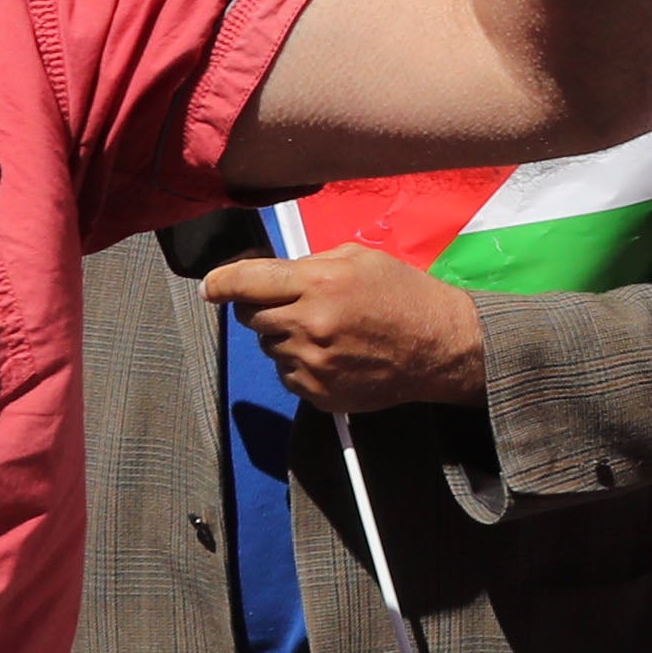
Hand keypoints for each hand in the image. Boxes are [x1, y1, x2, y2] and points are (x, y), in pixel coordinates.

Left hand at [195, 247, 491, 413]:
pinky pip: (287, 375)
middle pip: (252, 316)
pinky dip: (300, 364)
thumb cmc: (404, 295)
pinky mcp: (319, 393)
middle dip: (265, 307)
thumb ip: (309, 263)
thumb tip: (269, 275)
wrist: (441, 347)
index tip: (210, 287)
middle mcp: (309, 324)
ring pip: (270, 347)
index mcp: (318, 283)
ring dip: (286, 336)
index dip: (221, 283)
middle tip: (297, 304)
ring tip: (326, 332)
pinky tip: (333, 355)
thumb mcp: (360, 259)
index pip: (247, 282)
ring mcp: (312, 363)